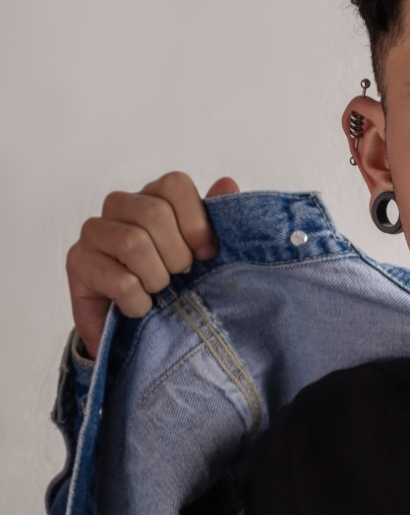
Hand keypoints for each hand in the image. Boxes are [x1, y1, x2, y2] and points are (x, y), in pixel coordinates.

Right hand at [66, 172, 239, 357]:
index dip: (196, 223)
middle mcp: (119, 205)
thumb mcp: (203, 254)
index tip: (205, 253)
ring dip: (157, 279)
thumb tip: (227, 183)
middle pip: (154, 214)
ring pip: (133, 243)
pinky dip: (139, 302)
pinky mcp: (77, 262)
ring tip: (156, 290)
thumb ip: (217, 219)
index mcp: (154, 196)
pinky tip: (139, 306)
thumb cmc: (174, 284)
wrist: (138, 331)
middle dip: (177, 256)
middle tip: (177, 276)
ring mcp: (94, 231)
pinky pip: (119, 280)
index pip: (175, 185)